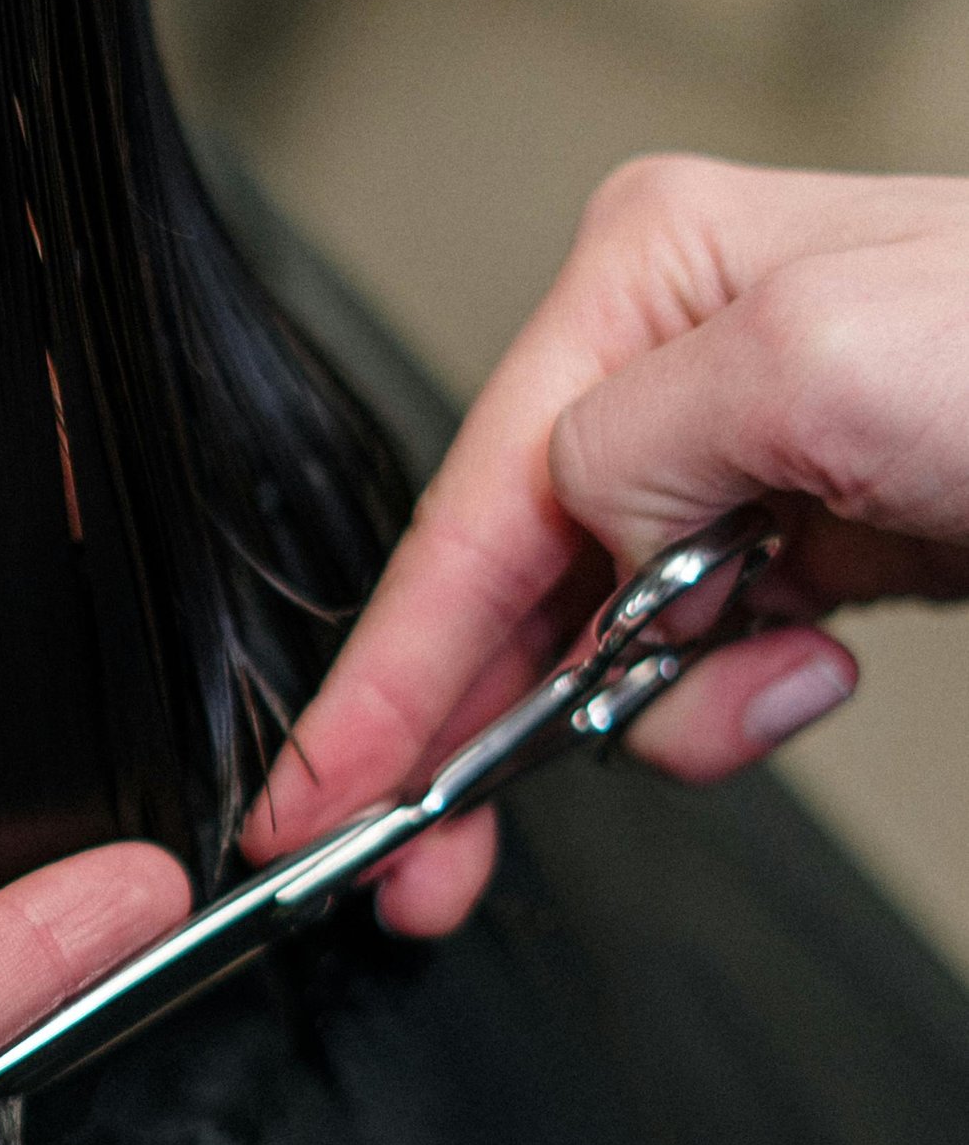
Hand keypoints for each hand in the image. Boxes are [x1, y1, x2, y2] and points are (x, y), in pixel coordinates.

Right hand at [250, 157, 968, 934]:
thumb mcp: (818, 362)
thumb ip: (635, 447)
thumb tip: (584, 537)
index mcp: (652, 272)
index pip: (472, 503)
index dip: (386, 672)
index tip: (320, 799)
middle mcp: (684, 352)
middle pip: (515, 577)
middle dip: (473, 724)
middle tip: (419, 872)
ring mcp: (755, 450)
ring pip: (608, 632)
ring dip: (651, 706)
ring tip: (751, 699)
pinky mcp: (824, 532)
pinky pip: (706, 653)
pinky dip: (730, 698)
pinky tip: (796, 675)